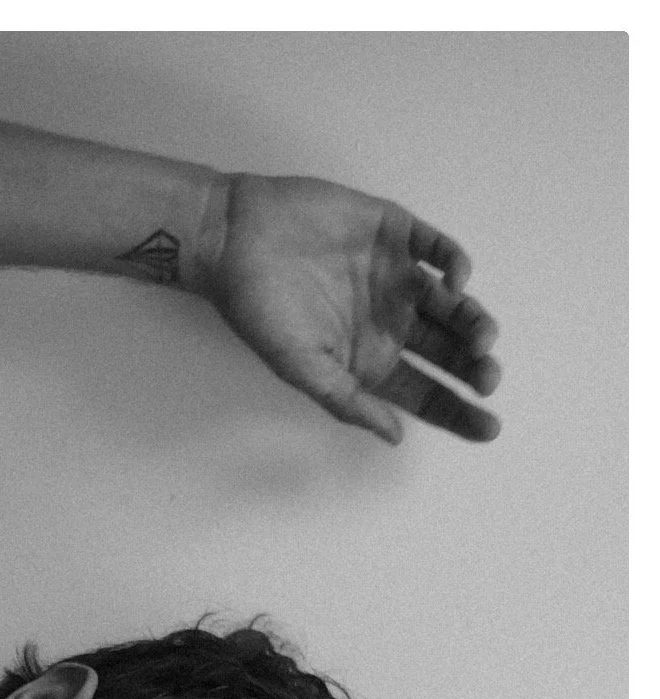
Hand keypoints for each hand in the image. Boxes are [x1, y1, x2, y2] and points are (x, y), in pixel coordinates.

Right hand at [202, 172, 500, 444]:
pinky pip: (437, 248)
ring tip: (481, 336)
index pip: (424, 393)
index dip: (458, 412)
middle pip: (447, 351)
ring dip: (473, 320)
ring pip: (451, 303)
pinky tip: (457, 282)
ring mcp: (394, 277)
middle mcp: (388, 321)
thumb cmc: (260, 309)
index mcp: (369, 360)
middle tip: (488, 376)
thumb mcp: (300, 369)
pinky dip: (455, 263)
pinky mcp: (395, 234)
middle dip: (474, 366)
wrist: (236, 239)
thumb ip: (349, 402)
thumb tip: (395, 436)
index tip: (490, 428)